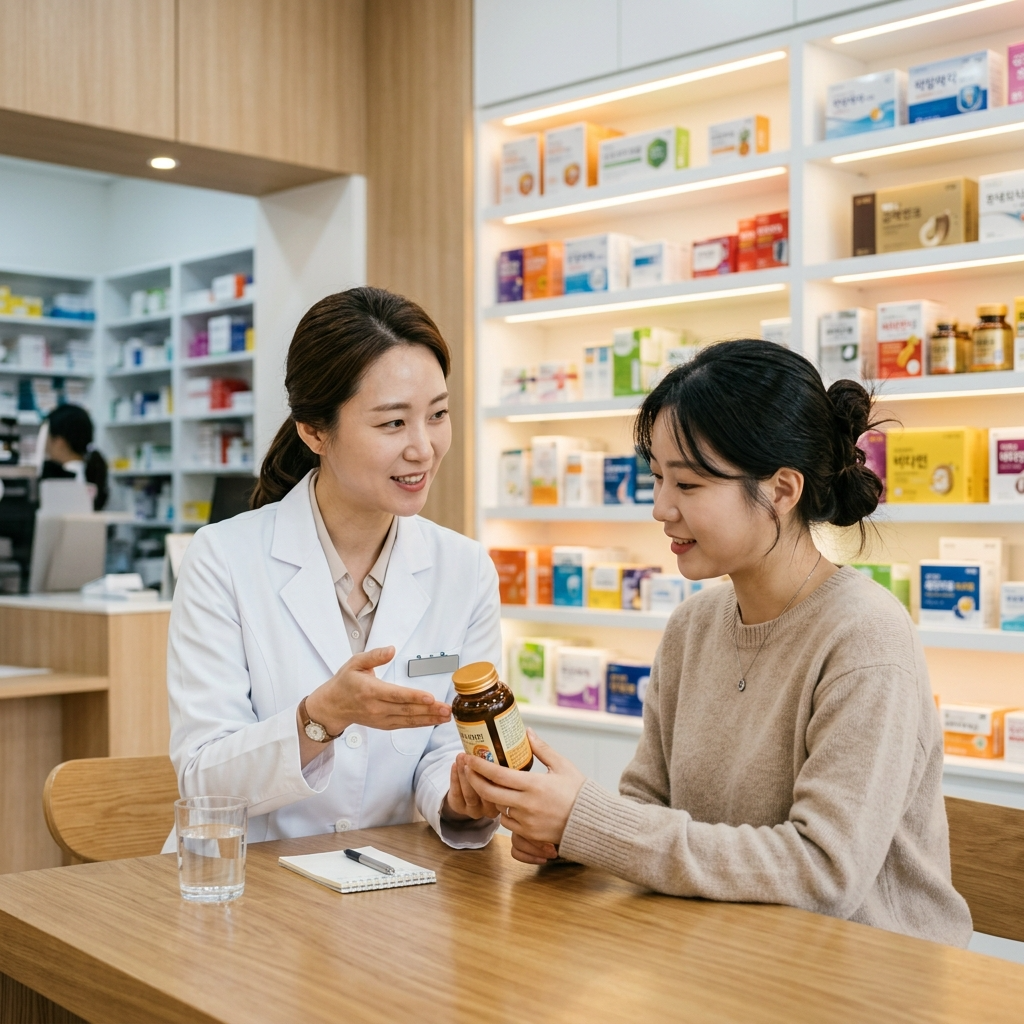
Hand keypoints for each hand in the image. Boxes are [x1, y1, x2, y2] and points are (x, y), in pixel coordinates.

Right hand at [299, 647, 450, 765]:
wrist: (333, 706)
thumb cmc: (345, 682)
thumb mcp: (355, 663)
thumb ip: (374, 656)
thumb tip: (391, 649)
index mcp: (370, 691)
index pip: (396, 695)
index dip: (414, 697)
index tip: (430, 697)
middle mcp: (376, 707)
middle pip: (406, 710)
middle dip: (429, 710)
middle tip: (447, 709)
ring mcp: (381, 719)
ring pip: (408, 720)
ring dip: (429, 719)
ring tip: (446, 716)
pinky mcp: (384, 725)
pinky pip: (405, 725)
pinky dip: (421, 723)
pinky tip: (433, 720)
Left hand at [441, 754, 500, 822]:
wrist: (467, 795)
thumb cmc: (486, 779)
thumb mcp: (497, 777)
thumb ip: (501, 769)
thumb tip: (501, 744)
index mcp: (504, 801)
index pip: (501, 790)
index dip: (495, 774)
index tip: (490, 756)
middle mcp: (490, 809)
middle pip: (484, 793)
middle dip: (476, 772)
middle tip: (471, 757)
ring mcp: (475, 810)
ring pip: (470, 794)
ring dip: (464, 774)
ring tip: (462, 757)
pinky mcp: (460, 808)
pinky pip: (457, 794)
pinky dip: (455, 778)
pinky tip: (454, 765)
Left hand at [462, 729, 584, 862]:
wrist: (592, 823)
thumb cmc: (579, 792)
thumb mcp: (562, 766)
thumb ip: (542, 749)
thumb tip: (528, 732)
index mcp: (534, 785)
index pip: (498, 775)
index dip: (480, 766)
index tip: (469, 758)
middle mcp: (527, 804)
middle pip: (490, 792)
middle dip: (474, 780)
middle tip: (467, 769)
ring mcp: (527, 821)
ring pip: (498, 808)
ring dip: (492, 797)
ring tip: (489, 784)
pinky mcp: (529, 833)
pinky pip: (509, 823)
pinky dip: (505, 812)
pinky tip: (507, 802)